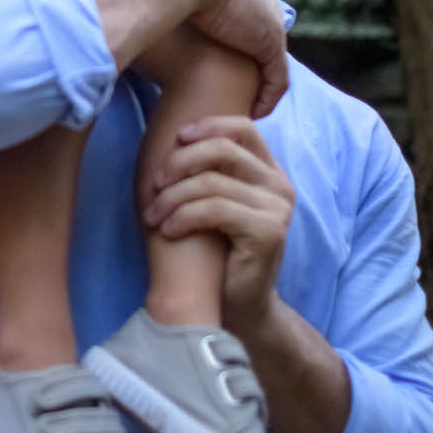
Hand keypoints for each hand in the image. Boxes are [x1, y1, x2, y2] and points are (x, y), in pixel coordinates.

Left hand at [143, 114, 295, 337]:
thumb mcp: (213, 202)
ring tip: (153, 216)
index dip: (207, 126)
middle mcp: (279, 186)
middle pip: (222, 148)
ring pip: (212, 181)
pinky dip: (183, 216)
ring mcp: (278, 209)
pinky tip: (168, 230)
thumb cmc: (216, 252)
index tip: (175, 139)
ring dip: (172, 197)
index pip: (243, 128)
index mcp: (269, 172)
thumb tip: (173, 135)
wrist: (237, 306)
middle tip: (154, 185)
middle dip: (179, 162)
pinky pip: (215, 209)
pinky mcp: (268, 232)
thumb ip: (208, 170)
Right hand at [150, 0, 288, 116]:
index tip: (208, 69)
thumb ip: (146, 4)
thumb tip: (120, 15)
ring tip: (240, 110)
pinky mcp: (269, 43)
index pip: (234, 18)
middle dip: (243, 67)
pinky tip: (253, 115)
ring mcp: (264, 22)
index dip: (224, 46)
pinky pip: (277, 79)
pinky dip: (268, 98)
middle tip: (226, 92)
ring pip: (268, 62)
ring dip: (257, 87)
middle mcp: (250, 3)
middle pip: (254, 40)